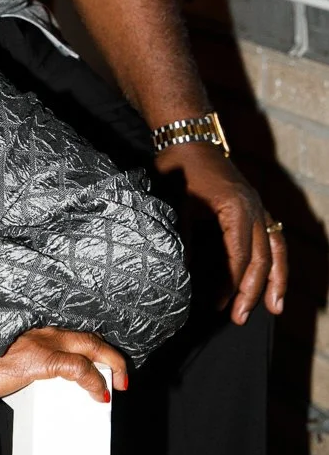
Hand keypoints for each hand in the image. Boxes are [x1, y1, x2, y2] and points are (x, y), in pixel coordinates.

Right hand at [0, 326, 127, 409]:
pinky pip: (79, 370)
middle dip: (111, 354)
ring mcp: (41, 341)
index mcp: (33, 325)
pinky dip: (95, 382)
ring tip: (120, 382)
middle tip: (122, 373)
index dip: (92, 343)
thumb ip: (25, 359)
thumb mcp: (3, 355)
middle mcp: (40, 327)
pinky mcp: (39, 359)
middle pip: (88, 335)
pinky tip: (100, 394)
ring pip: (91, 346)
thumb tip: (33, 373)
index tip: (103, 358)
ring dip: (111, 365)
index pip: (73, 329)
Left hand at [162, 142, 286, 323]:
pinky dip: (277, 260)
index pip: (238, 256)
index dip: (230, 283)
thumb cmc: (179, 167)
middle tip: (238, 317)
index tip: (219, 304)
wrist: (189, 137)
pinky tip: (275, 280)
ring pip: (275, 249)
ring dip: (275, 281)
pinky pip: (275, 237)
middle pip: (260, 258)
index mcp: (235, 209)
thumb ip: (183, 238)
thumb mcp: (177, 203)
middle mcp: (254, 209)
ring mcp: (258, 207)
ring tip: (274, 309)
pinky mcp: (256, 207)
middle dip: (252, 291)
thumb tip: (182, 272)